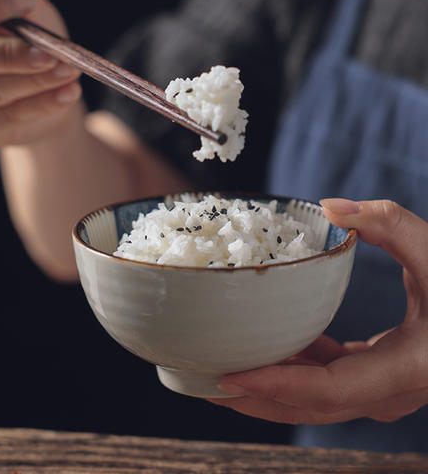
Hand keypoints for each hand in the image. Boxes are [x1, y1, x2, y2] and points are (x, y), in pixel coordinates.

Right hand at [0, 0, 81, 151]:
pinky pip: (5, 119)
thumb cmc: (26, 46)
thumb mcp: (24, 12)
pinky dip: (42, 105)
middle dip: (9, 53)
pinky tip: (67, 93)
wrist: (41, 94)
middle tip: (50, 53)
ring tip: (68, 71)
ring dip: (33, 82)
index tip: (26, 4)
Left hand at [208, 199, 427, 423]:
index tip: (229, 378)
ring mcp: (384, 387)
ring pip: (316, 396)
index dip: (275, 387)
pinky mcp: (379, 372)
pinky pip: (328, 376)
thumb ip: (389, 223)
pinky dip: (296, 365)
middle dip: (256, 398)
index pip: (326, 391)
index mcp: (405, 369)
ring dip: (270, 383)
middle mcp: (390, 391)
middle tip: (205, 381)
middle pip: (309, 406)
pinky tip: (273, 341)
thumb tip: (330, 205)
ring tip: (225, 365)